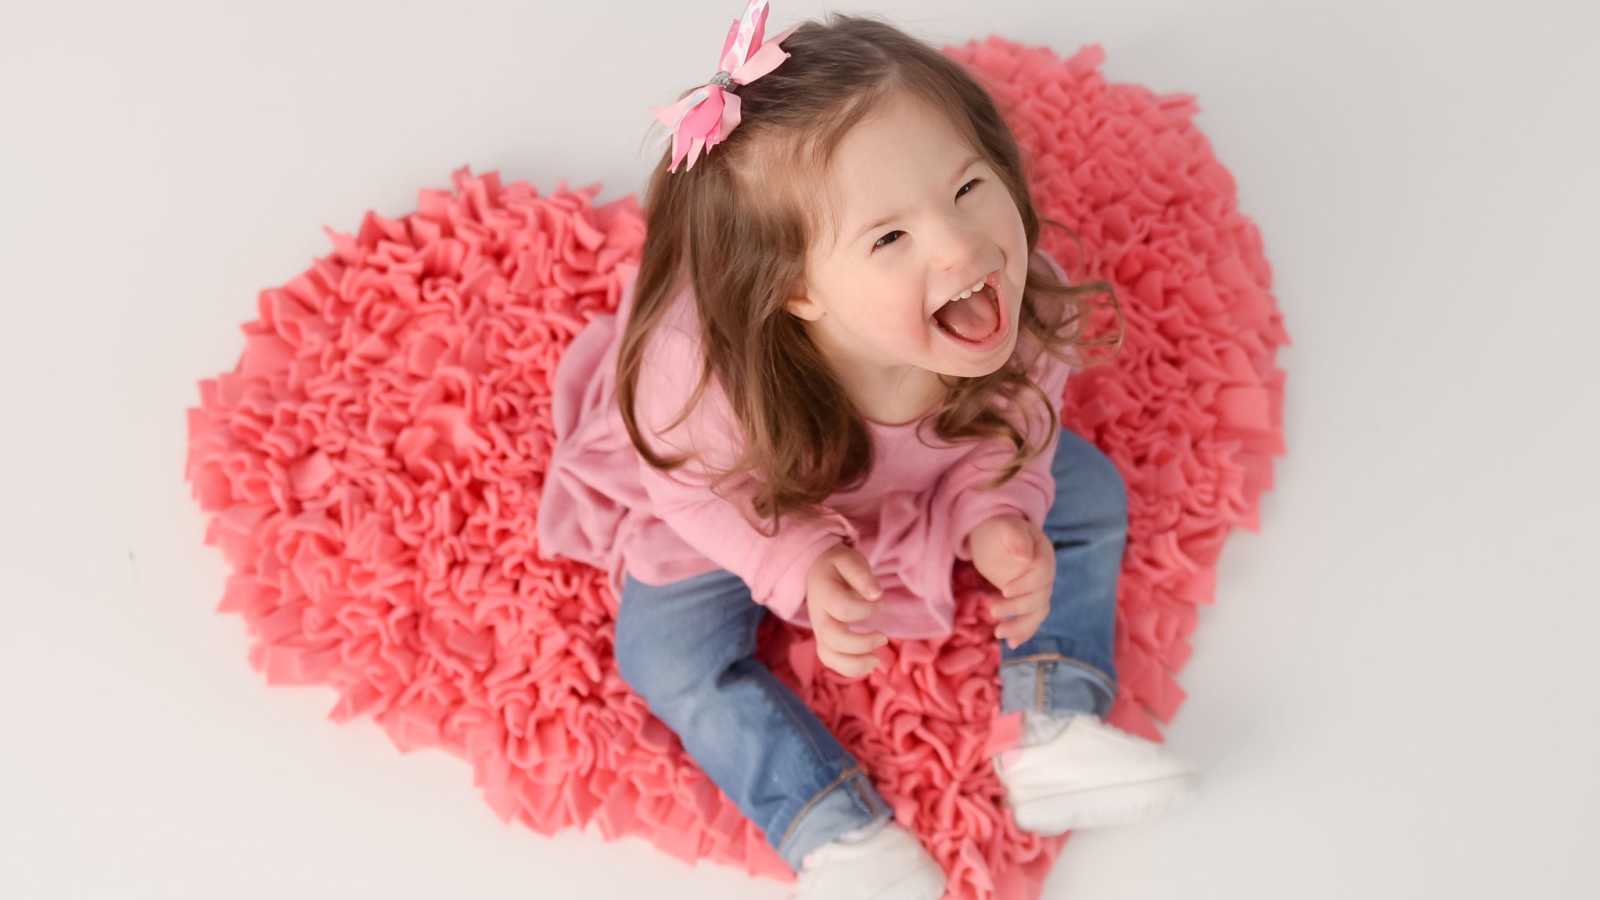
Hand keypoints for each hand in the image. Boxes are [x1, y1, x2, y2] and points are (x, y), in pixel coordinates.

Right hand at [805, 543, 888, 677]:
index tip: (881, 602)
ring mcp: (819, 630)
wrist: (817, 572)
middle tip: (883, 637)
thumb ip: (861, 575)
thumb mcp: (849, 560)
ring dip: (854, 664)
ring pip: (828, 655)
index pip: (842, 607)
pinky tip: (870, 663)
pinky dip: (850, 669)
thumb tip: (876, 594)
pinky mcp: (825, 640)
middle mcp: (818, 614)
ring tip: (876, 661)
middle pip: (832, 637)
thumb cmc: (838, 567)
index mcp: (824, 592)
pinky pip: (831, 660)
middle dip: (860, 643)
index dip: (865, 609)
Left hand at [967, 514, 1053, 648]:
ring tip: (998, 634)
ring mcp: (1039, 588)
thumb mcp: (1002, 527)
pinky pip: (1032, 618)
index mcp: (1043, 552)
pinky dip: (1024, 632)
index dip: (1025, 584)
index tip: (1004, 591)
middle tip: (992, 611)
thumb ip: (1014, 538)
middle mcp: (1046, 573)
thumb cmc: (997, 529)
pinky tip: (1011, 643)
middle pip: (1040, 595)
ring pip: (1038, 612)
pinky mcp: (1029, 599)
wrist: (995, 536)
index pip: (1042, 572)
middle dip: (1018, 607)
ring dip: (1021, 626)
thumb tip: (1024, 557)